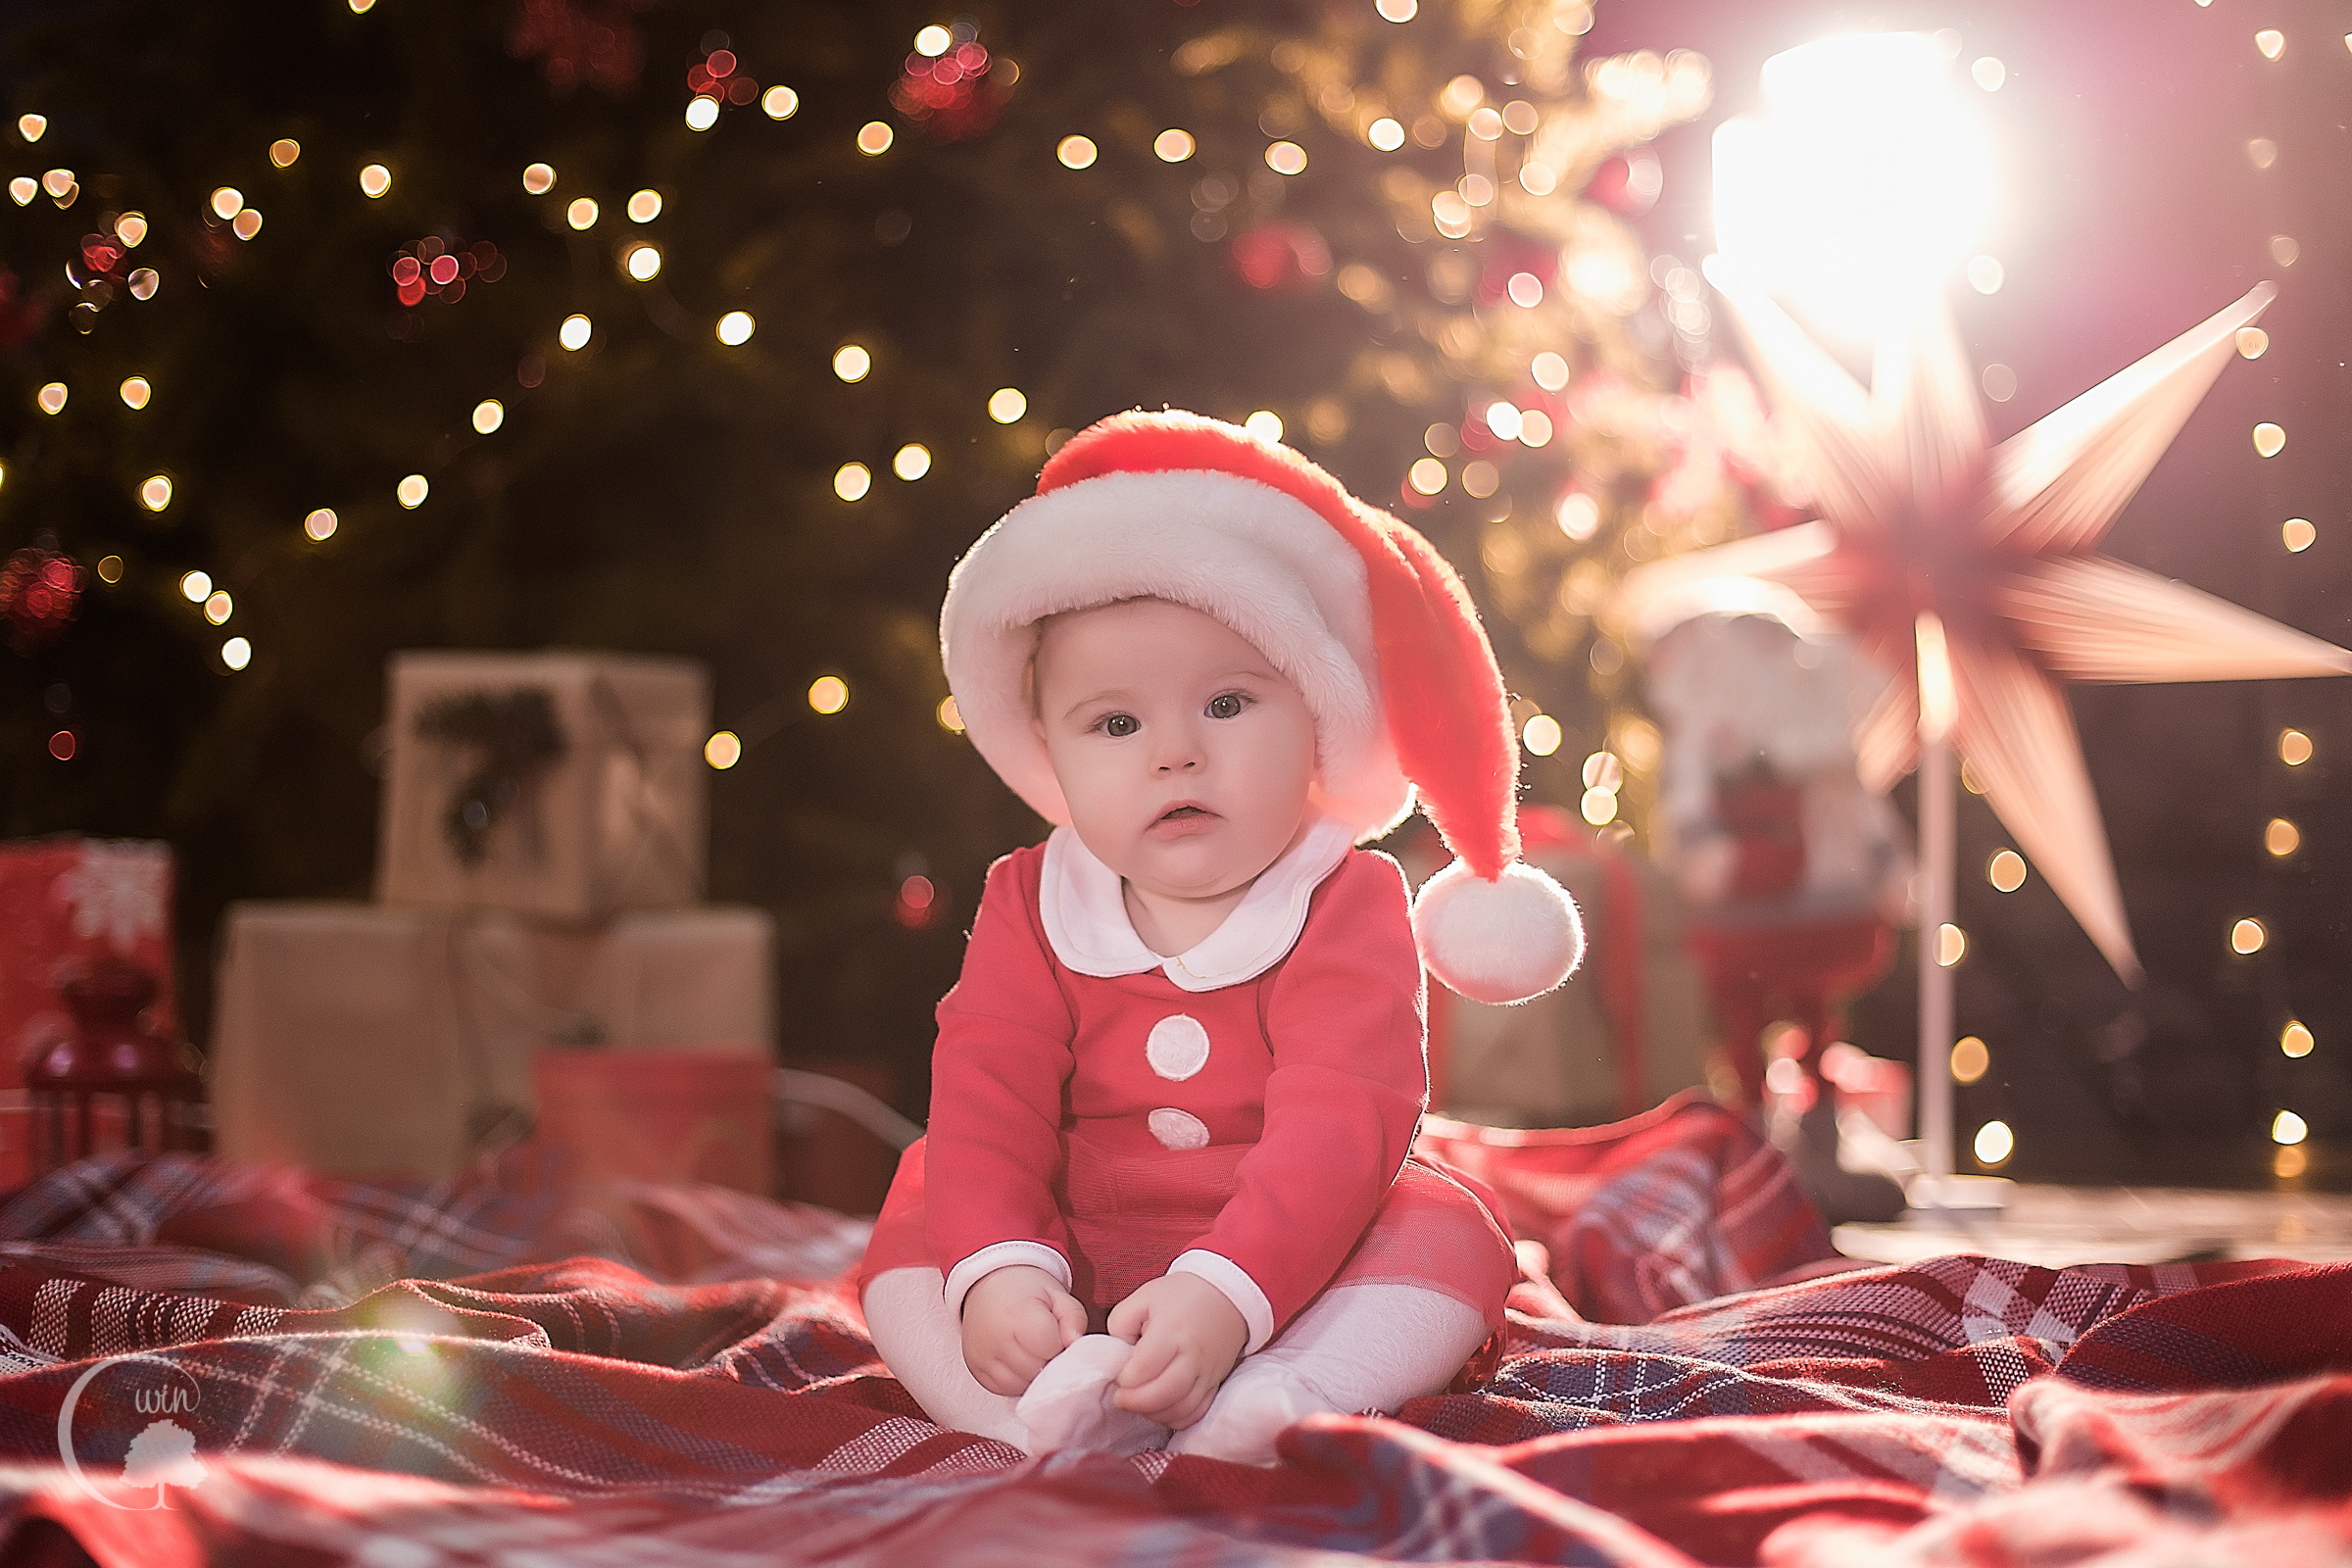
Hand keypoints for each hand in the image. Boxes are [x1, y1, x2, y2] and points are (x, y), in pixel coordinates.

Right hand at [960, 1265, 1086, 1396]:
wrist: (988, 1288)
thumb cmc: (1028, 1293)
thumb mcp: (1058, 1295)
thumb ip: (1074, 1318)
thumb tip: (1075, 1346)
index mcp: (1018, 1314)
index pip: (1050, 1348)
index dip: (1060, 1345)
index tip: (1057, 1334)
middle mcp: (995, 1338)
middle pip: (1036, 1370)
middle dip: (1049, 1362)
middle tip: (1047, 1345)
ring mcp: (982, 1357)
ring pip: (1021, 1385)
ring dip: (1034, 1375)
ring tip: (1034, 1352)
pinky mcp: (976, 1370)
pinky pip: (1005, 1389)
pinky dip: (1018, 1381)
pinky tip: (1020, 1361)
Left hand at [1107, 1272, 1247, 1429]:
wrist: (1226, 1295)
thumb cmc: (1180, 1296)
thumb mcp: (1142, 1297)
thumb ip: (1120, 1325)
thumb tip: (1116, 1357)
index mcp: (1171, 1330)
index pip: (1144, 1367)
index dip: (1125, 1379)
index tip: (1117, 1376)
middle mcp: (1192, 1355)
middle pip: (1164, 1392)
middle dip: (1136, 1402)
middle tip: (1121, 1398)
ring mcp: (1206, 1372)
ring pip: (1181, 1408)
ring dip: (1154, 1413)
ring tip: (1139, 1403)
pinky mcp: (1214, 1383)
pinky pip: (1196, 1412)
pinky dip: (1176, 1418)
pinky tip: (1161, 1408)